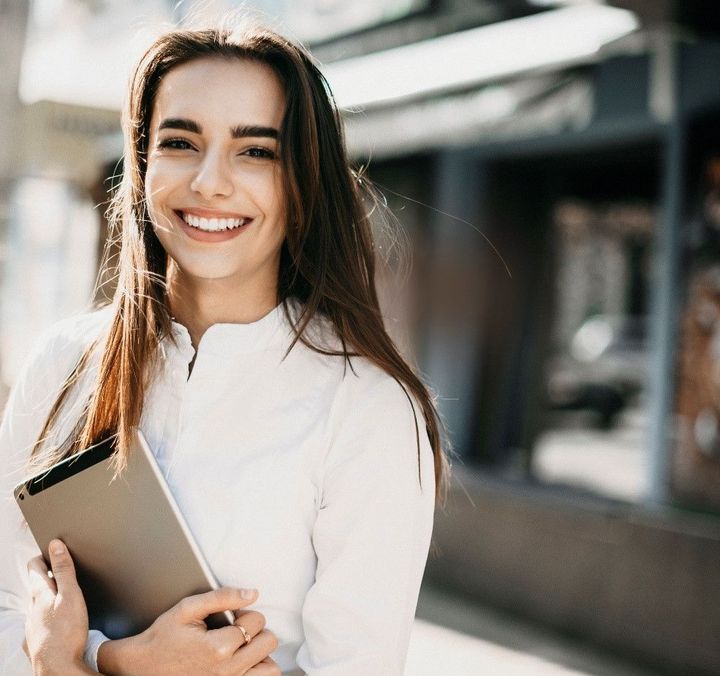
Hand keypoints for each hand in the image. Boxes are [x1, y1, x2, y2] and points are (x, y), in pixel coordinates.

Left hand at [24, 539, 93, 675]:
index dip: (43, 556)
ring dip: (47, 596)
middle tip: (61, 569)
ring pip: (36, 605)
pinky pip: (38, 622)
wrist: (57, 668)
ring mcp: (31, 626)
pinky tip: (57, 621)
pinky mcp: (34, 640)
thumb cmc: (66, 632)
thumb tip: (56, 545)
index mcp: (40, 594)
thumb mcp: (71, 595)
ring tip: (62, 594)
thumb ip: (64, 570)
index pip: (34, 567)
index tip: (52, 550)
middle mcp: (31, 609)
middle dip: (47, 575)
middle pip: (36, 585)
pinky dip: (46, 615)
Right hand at [97, 587, 279, 675]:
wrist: (143, 667)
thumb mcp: (188, 609)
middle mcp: (227, 671)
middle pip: (268, 642)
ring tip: (244, 647)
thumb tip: (252, 593)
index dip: (246, 613)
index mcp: (218, 647)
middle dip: (256, 630)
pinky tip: (243, 662)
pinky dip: (256, 670)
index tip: (232, 617)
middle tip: (238, 629)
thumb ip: (222, 597)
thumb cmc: (164, 637)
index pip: (257, 621)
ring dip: (262, 654)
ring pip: (270, 669)